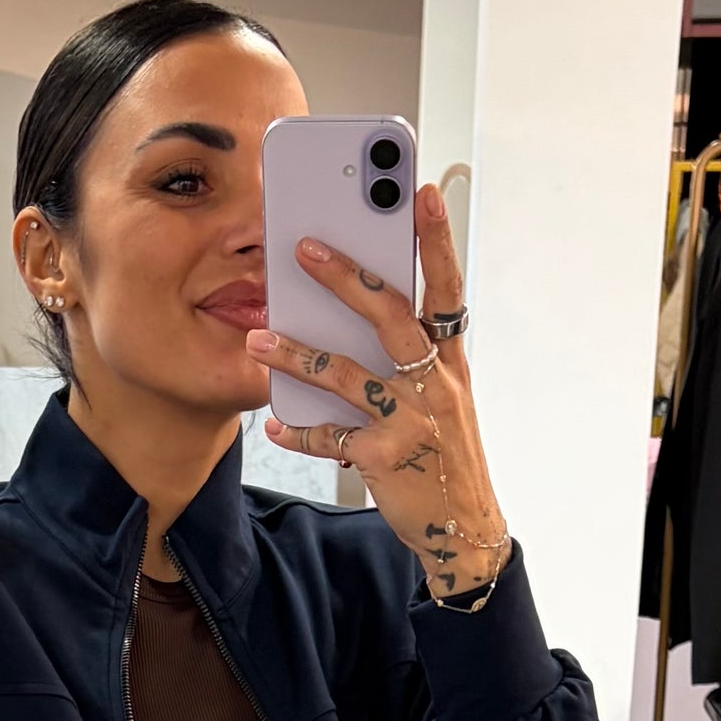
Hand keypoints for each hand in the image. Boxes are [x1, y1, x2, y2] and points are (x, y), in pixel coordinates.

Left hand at [244, 184, 508, 600]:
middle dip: (348, 277)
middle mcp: (435, 383)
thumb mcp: (442, 397)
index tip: (424, 193)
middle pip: (391, 315)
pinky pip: (332, 437)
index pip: (446, 288)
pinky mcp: (386, 457)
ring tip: (258, 338)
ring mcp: (411, 420)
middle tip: (304, 248)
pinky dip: (301, 431)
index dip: (437, 240)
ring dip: (297, 354)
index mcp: (450, 361)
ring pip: (347, 374)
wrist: (462, 526)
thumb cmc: (443, 453)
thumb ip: (412, 356)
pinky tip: (274, 425)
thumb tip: (356, 314)